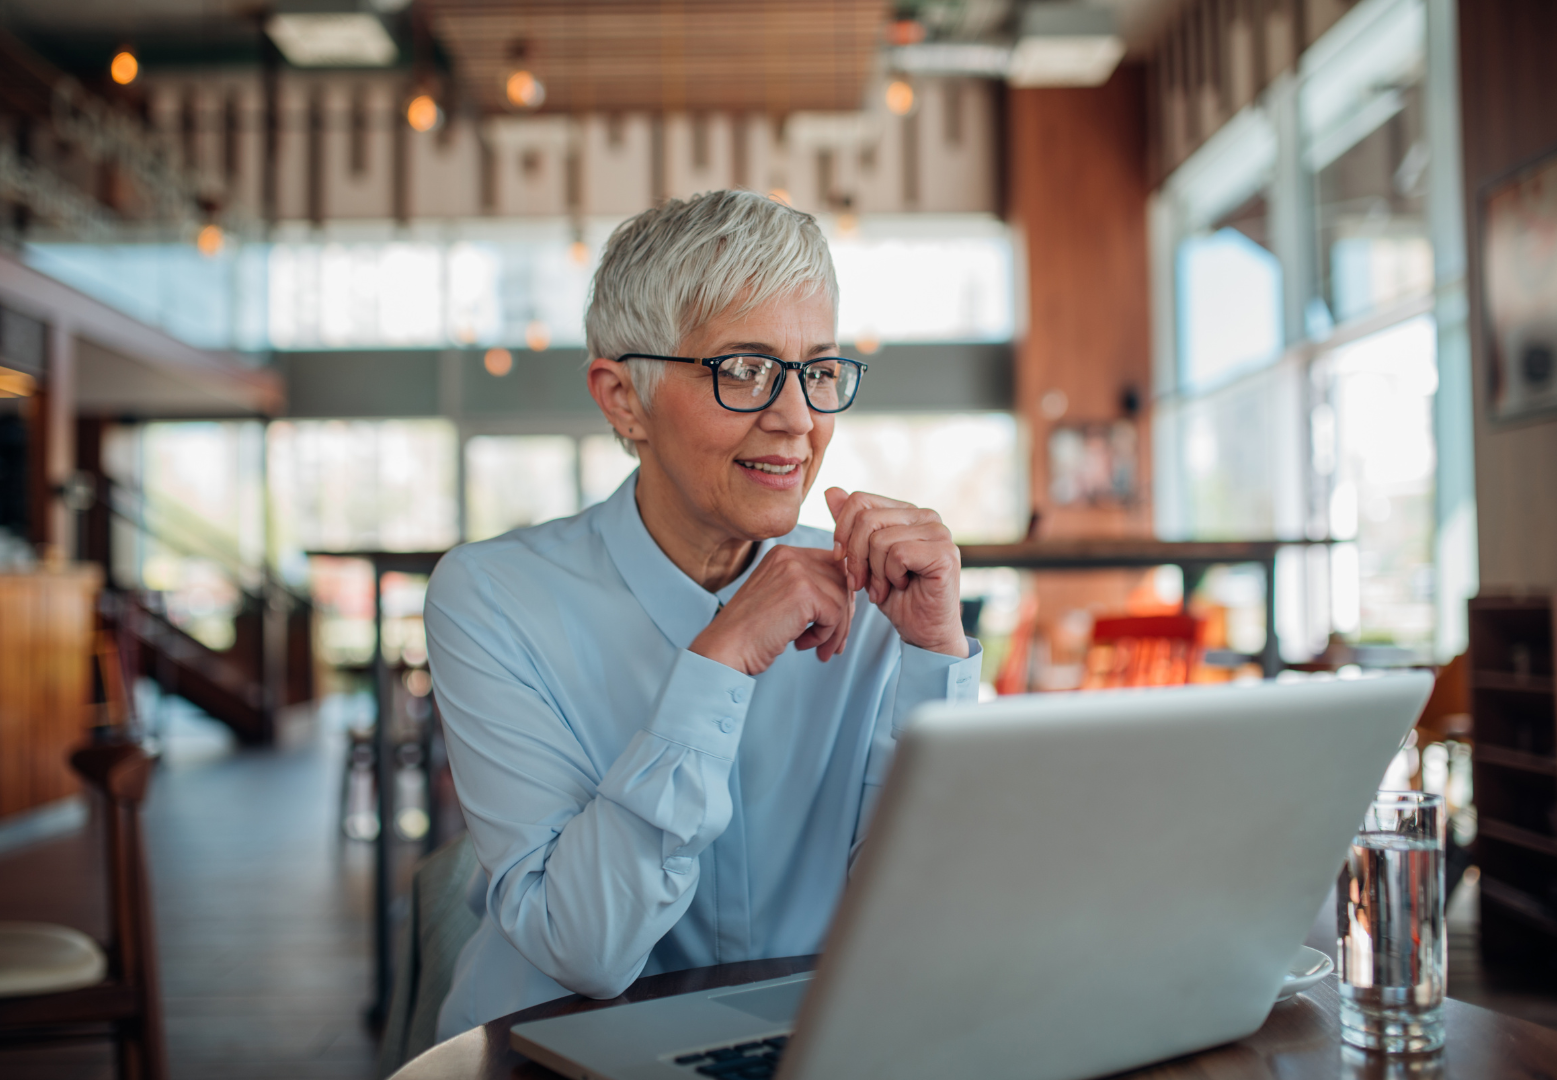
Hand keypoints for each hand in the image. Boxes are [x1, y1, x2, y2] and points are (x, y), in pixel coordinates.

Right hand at [689, 546, 855, 674]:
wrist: (725, 648)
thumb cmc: (751, 632)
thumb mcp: (780, 598)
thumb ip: (809, 589)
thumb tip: (852, 597)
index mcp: (784, 554)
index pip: (832, 567)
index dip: (838, 597)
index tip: (831, 623)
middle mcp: (790, 555)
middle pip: (842, 580)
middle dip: (843, 615)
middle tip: (833, 643)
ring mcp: (797, 571)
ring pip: (842, 599)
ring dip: (835, 630)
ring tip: (816, 648)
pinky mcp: (804, 592)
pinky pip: (836, 614)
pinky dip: (825, 636)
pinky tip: (802, 645)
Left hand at [825, 488, 967, 657]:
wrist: (922, 631)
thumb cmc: (895, 596)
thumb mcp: (864, 559)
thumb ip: (851, 526)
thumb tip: (831, 491)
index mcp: (907, 512)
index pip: (860, 500)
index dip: (842, 531)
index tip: (841, 560)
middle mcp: (926, 516)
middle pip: (867, 519)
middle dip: (855, 557)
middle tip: (861, 583)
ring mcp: (939, 532)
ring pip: (880, 539)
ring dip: (874, 573)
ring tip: (884, 588)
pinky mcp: (945, 553)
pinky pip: (898, 554)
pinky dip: (891, 576)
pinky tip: (902, 586)